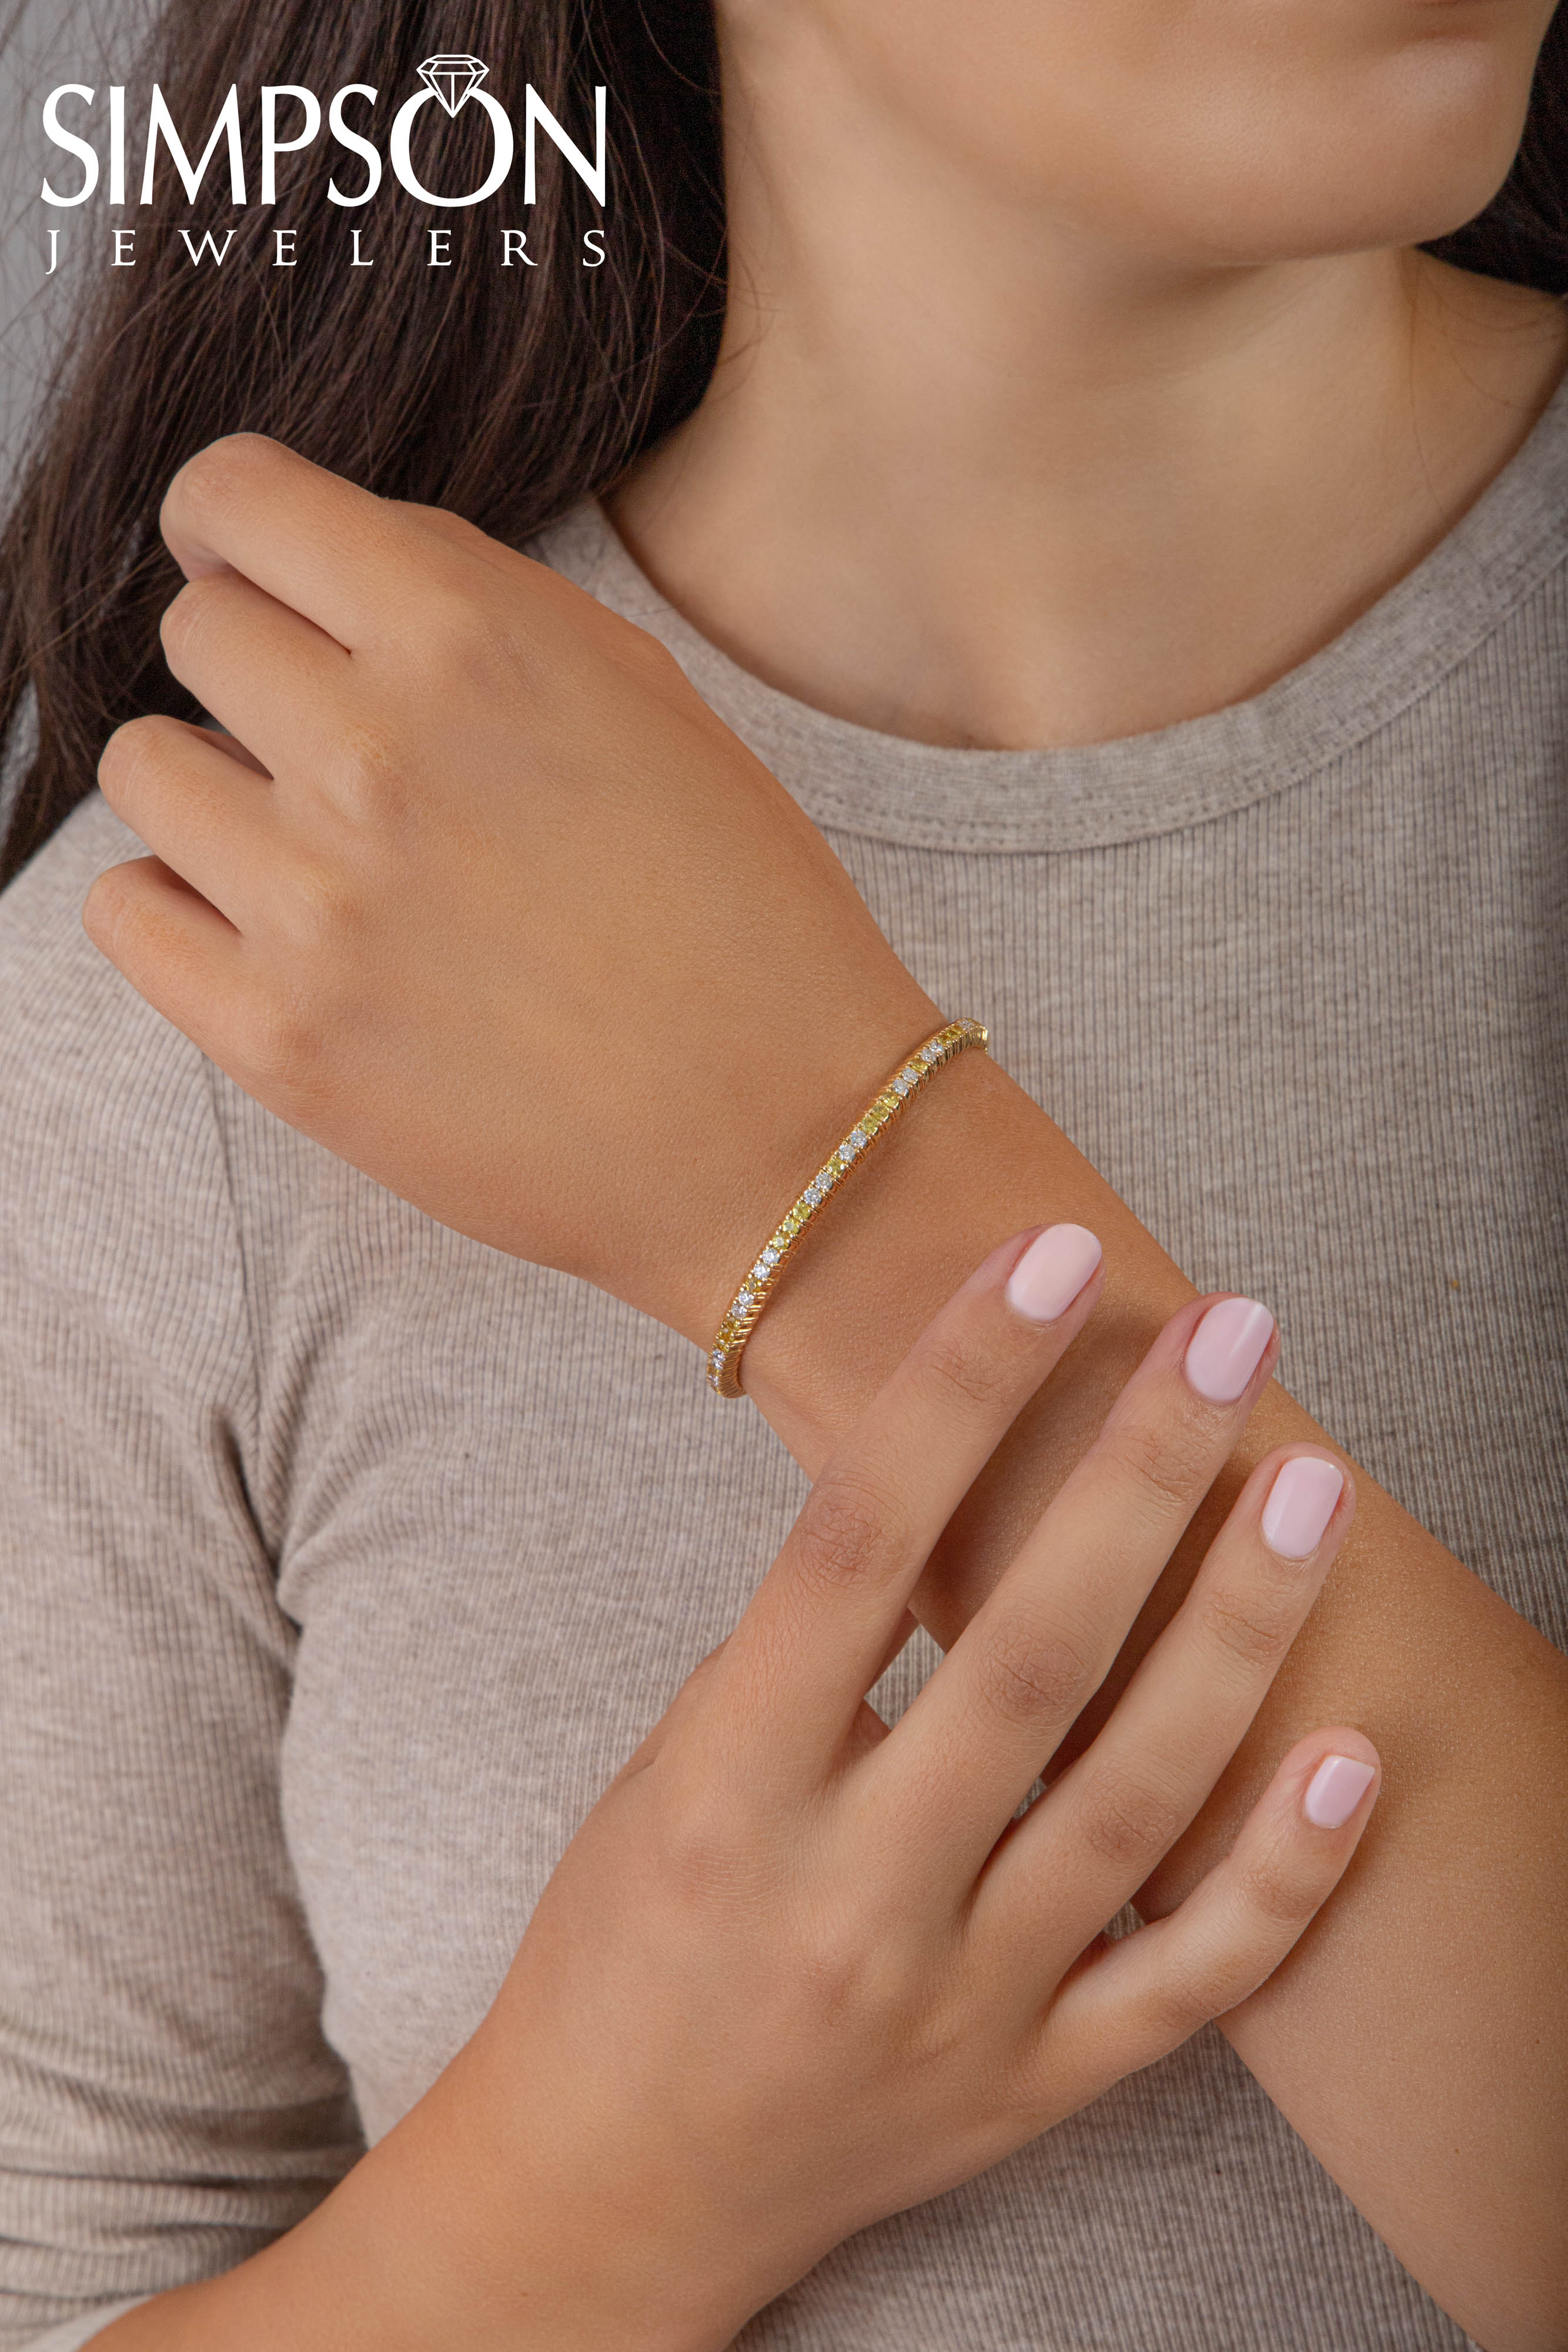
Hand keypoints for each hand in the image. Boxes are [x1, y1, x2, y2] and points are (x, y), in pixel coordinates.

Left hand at [83, 434, 934, 1341]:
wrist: (787, 1139)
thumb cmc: (745, 916)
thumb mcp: (642, 698)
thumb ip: (474, 608)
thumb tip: (325, 572)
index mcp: (469, 642)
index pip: (236, 499)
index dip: (237, 527)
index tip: (258, 573)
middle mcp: (370, 755)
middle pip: (195, 632)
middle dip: (260, 671)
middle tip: (344, 748)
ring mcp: (311, 905)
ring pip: (143, 769)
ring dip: (215, 790)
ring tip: (318, 850)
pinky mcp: (277, 1040)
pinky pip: (124, 913)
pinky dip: (181, 907)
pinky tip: (275, 930)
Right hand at [410, 1229, 1372, 2349]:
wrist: (611, 2189)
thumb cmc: (618, 1947)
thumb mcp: (660, 1777)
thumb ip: (795, 1661)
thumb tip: (941, 1508)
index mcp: (724, 1794)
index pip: (853, 1549)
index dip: (957, 1387)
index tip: (1048, 1261)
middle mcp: (848, 1899)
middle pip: (1023, 1658)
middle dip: (1138, 1476)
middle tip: (1229, 1334)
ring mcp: (957, 2005)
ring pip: (1134, 1803)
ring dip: (1239, 1631)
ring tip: (1313, 1485)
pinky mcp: (1031, 2089)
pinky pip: (1186, 1985)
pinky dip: (1281, 1876)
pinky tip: (1354, 1756)